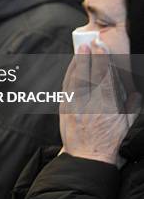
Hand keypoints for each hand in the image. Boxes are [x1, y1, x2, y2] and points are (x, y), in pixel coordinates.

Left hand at [60, 39, 140, 165]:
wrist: (86, 155)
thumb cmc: (109, 139)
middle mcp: (89, 105)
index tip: (102, 47)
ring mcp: (74, 106)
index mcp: (107, 108)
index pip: (105, 78)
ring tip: (80, 49)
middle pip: (87, 75)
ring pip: (74, 79)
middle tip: (88, 42)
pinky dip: (70, 73)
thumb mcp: (126, 123)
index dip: (103, 61)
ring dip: (77, 62)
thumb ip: (131, 105)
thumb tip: (134, 91)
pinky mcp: (64, 107)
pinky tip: (73, 64)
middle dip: (88, 57)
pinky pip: (67, 85)